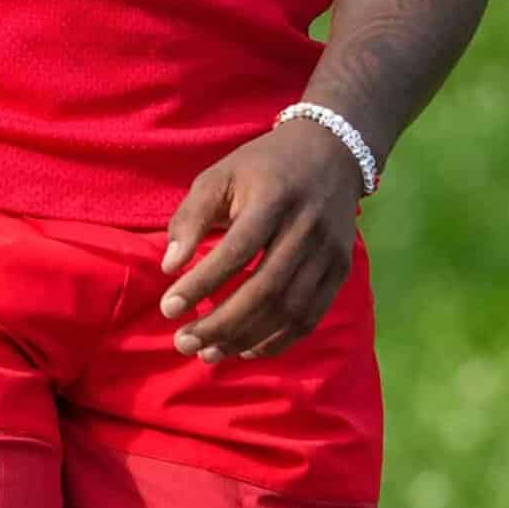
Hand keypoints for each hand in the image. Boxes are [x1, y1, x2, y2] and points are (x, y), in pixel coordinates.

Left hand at [159, 119, 361, 364]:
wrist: (332, 152)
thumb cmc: (262, 166)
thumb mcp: (220, 175)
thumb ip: (192, 217)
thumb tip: (169, 266)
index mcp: (273, 198)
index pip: (236, 251)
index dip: (201, 283)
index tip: (168, 308)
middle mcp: (306, 228)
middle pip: (264, 289)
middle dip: (221, 323)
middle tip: (184, 343)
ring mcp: (328, 252)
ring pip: (288, 310)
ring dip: (246, 338)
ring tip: (208, 354)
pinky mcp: (340, 270)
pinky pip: (310, 316)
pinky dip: (278, 340)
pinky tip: (246, 351)